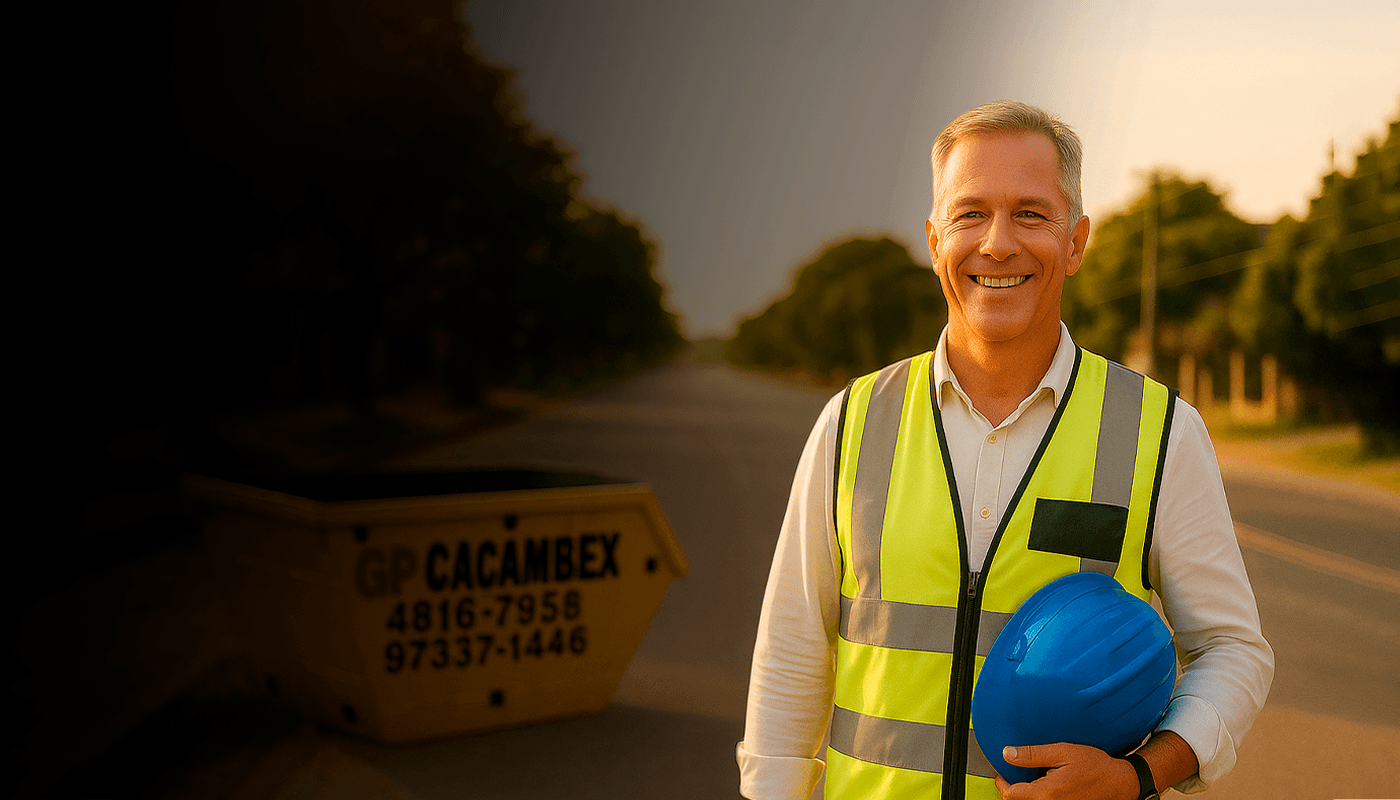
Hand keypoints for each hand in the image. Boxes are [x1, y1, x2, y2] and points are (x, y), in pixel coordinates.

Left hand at [994, 743, 1137, 799]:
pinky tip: (1046, 785)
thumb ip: (1033, 754)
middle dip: (1013, 789)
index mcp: (1046, 793)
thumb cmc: (1095, 766)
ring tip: (1032, 778)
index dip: (1002, 782)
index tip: (1003, 772)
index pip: (1011, 794)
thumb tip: (1008, 754)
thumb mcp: (1062, 752)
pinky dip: (1039, 796)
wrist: (1119, 782)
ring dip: (1026, 794)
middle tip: (1015, 773)